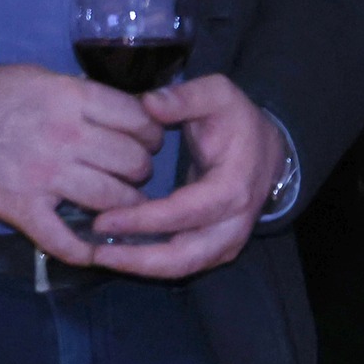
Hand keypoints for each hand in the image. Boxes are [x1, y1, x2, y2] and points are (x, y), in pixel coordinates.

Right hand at [0, 64, 164, 263]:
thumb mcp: (41, 78)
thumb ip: (81, 94)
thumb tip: (119, 109)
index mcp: (72, 99)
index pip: (135, 117)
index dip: (151, 130)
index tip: (150, 138)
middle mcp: (66, 137)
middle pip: (130, 159)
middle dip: (141, 168)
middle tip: (137, 172)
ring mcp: (45, 176)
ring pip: (110, 197)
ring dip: (126, 204)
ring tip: (127, 204)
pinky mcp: (22, 208)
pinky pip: (62, 238)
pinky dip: (82, 250)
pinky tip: (96, 251)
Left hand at [88, 73, 286, 279]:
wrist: (267, 150)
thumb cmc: (237, 121)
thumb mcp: (217, 95)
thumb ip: (184, 98)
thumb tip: (149, 103)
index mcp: (234, 187)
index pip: (184, 213)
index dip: (142, 220)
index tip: (102, 220)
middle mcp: (234, 223)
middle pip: (184, 257)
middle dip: (137, 259)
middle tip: (96, 252)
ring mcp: (228, 242)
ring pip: (182, 269)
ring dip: (140, 267)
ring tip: (100, 256)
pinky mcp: (217, 252)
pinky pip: (182, 266)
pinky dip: (150, 265)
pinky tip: (121, 253)